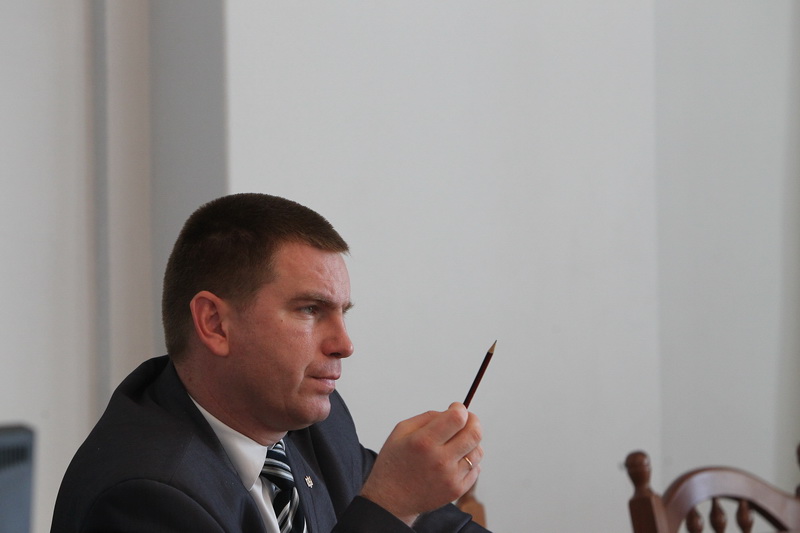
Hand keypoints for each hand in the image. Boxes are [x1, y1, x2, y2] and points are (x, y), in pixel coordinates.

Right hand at [360, 402, 482, 524]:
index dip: (460, 409)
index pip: (457, 418)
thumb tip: (452, 412)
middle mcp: (440, 460)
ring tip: (458, 443)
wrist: (390, 500)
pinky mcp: (456, 490)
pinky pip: (476, 469)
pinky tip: (455, 460)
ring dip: (471, 442)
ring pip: (478, 451)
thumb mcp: (401, 431)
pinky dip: (469, 461)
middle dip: (473, 421)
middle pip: (474, 433)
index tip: (456, 408)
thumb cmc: (394, 463)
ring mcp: (450, 477)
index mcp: (424, 442)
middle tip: (466, 420)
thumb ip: (428, 417)